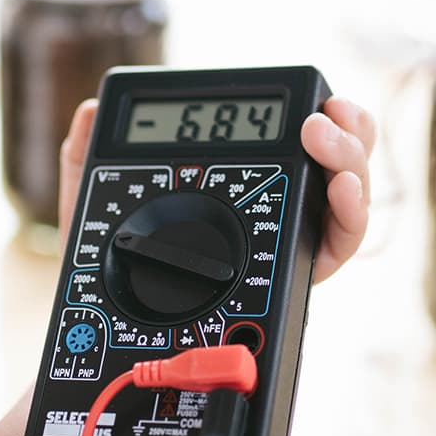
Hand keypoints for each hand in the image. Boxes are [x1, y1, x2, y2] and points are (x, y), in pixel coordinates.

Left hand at [56, 96, 374, 282]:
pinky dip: (350, 214)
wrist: (108, 335)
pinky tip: (339, 192)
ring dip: (350, 164)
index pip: (299, 138)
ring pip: (349, 198)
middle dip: (347, 130)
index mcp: (245, 187)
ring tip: (327, 144)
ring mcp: (294, 244)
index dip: (323, 113)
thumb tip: (88, 110)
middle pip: (340, 161)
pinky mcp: (297, 280)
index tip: (316, 99)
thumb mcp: (95, 203)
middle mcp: (282, 212)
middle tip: (323, 118)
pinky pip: (338, 245)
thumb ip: (86, 153)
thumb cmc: (111, 271)